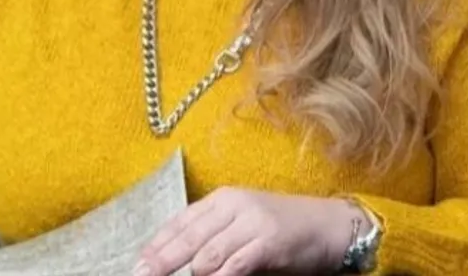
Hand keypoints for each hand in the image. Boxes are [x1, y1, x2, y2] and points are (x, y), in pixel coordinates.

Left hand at [133, 187, 367, 275]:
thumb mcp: (243, 223)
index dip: (157, 244)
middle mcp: (234, 205)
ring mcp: (252, 222)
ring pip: (208, 253)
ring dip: (189, 272)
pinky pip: (235, 265)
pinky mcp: (269, 242)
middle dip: (162, 261)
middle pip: (188, 237)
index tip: (138, 264)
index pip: (180, 221)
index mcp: (223, 199)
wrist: (329, 225)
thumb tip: (178, 258)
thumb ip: (214, 235)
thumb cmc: (282, 227)